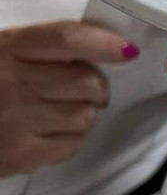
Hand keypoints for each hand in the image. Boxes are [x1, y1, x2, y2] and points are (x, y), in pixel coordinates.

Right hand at [0, 21, 139, 176]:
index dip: (103, 43)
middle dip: (95, 87)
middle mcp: (12, 82)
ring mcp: (16, 120)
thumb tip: (102, 43)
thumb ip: (37, 47)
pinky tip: (48, 132)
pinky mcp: (19, 154)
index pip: (66, 40)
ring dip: (83, 114)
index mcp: (4, 47)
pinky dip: (69, 139)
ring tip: (59, 111)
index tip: (126, 51)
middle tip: (85, 90)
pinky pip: (72, 145)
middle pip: (87, 81)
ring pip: (85, 115)